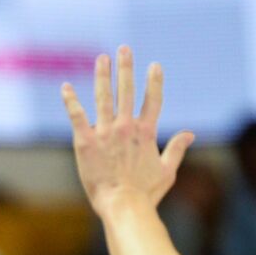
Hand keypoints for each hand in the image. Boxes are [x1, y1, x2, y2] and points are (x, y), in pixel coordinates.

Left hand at [62, 46, 194, 215]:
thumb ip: (177, 149)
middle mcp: (126, 127)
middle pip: (127, 91)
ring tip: (102, 58)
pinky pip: (77, 116)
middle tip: (123, 48)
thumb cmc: (146, 194)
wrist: (124, 206)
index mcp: (146, 133)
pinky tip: (65, 87)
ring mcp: (105, 132)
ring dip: (102, 75)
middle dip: (125, 68)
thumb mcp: (167, 171)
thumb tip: (190, 134)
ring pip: (103, 96)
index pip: (153, 100)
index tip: (154, 65)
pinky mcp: (86, 141)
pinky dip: (70, 100)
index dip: (154, 82)